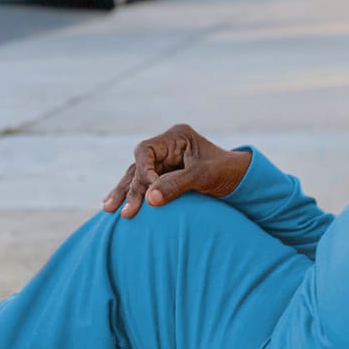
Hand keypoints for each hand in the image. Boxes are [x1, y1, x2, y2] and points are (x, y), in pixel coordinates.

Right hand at [102, 123, 250, 217]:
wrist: (240, 181)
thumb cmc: (225, 173)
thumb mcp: (203, 177)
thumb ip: (176, 185)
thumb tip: (149, 200)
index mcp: (175, 137)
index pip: (146, 151)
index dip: (143, 172)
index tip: (148, 192)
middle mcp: (165, 147)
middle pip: (138, 165)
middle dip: (128, 187)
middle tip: (119, 210)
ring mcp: (163, 162)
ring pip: (135, 176)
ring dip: (123, 193)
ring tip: (108, 209)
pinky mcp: (162, 177)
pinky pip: (142, 186)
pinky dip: (131, 196)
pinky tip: (115, 206)